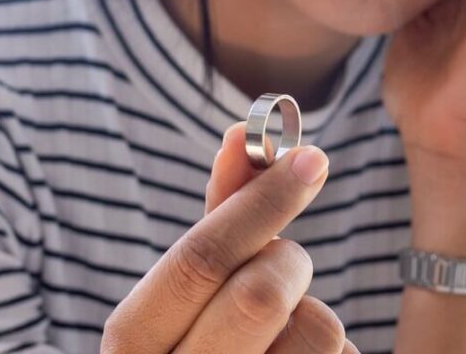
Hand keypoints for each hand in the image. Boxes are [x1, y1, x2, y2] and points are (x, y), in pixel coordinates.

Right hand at [101, 124, 357, 353]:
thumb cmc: (213, 343)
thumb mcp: (201, 289)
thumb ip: (222, 215)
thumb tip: (243, 133)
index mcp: (130, 343)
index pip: (197, 260)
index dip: (260, 201)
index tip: (312, 158)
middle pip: (258, 293)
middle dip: (289, 262)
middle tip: (291, 266)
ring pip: (317, 327)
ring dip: (317, 315)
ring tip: (285, 339)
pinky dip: (334, 353)